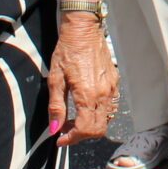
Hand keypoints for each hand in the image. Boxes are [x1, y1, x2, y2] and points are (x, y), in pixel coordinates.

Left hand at [47, 15, 117, 145]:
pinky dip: (97, 113)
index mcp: (87, 94)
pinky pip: (109, 106)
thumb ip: (56, 106)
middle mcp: (103, 94)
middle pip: (98, 129)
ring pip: (105, 119)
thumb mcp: (55, 79)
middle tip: (64, 129)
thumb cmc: (66, 51)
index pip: (85, 129)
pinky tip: (84, 105)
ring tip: (73, 117)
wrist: (84, 29)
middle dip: (80, 135)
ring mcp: (111, 88)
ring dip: (89, 125)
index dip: (71, 139)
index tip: (59, 138)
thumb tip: (54, 129)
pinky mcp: (114, 82)